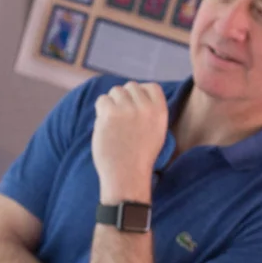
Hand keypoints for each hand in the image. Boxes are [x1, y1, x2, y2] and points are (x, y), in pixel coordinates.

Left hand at [91, 82, 167, 201]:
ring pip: (115, 92)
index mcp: (160, 111)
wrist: (127, 176)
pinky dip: (101, 111)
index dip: (140, 93)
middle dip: (124, 99)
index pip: (151, 86)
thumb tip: (134, 93)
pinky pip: (102, 100)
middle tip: (121, 119)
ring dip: (111, 105)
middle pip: (130, 86)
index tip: (134, 106)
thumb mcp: (156, 132)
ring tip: (113, 125)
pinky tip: (105, 127)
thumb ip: (149, 112)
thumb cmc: (139, 157)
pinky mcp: (110, 113)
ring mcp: (127, 109)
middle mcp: (146, 107)